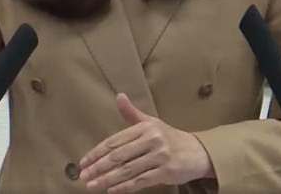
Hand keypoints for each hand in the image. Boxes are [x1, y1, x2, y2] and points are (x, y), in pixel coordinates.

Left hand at [78, 93, 214, 192]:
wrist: (197, 152)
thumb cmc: (169, 137)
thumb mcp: (151, 122)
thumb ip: (132, 113)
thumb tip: (119, 96)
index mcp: (145, 128)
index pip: (115, 141)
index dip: (97, 152)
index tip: (84, 161)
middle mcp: (152, 140)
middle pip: (119, 156)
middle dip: (99, 167)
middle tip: (84, 175)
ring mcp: (159, 157)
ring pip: (128, 170)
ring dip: (108, 179)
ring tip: (93, 185)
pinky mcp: (166, 172)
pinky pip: (141, 181)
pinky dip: (125, 187)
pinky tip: (112, 190)